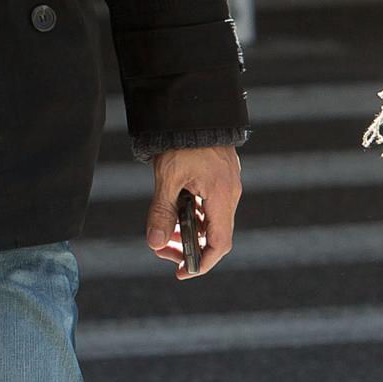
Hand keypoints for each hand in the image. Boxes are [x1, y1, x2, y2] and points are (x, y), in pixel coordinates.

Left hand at [146, 146, 241, 279]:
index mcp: (221, 196)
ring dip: (188, 233)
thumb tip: (153, 243)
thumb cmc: (182, 141)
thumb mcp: (167, 177)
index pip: (219, 243)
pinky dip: (193, 217)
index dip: (202, 263)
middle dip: (188, 248)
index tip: (182, 271)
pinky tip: (175, 213)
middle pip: (215, 236)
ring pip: (211, 223)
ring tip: (163, 231)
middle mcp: (229, 195)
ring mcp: (227, 187)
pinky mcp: (221, 180)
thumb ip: (161, 211)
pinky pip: (210, 208)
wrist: (196, 110)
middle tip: (161, 249)